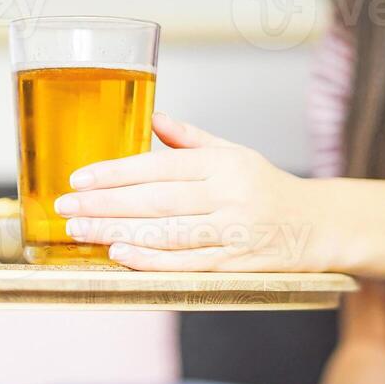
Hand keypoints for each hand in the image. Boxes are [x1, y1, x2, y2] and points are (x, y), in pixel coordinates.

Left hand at [55, 113, 330, 271]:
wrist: (318, 227)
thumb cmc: (267, 187)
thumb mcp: (234, 152)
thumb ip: (190, 139)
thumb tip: (153, 117)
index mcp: (223, 164)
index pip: (159, 167)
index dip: (115, 173)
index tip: (79, 177)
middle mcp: (228, 197)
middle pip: (155, 201)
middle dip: (104, 204)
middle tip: (66, 206)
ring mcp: (232, 233)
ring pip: (165, 234)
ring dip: (117, 232)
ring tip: (80, 229)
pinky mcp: (235, 266)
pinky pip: (185, 264)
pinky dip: (150, 260)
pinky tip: (119, 253)